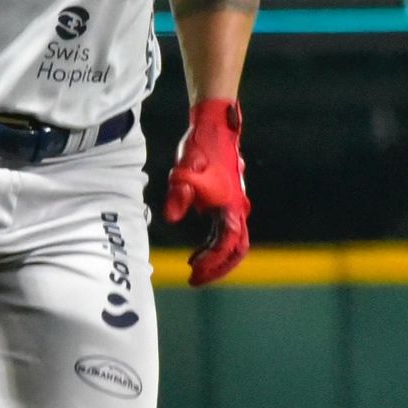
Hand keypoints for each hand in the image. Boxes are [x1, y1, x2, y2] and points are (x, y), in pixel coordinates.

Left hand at [164, 98, 249, 286]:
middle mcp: (237, 209)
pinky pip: (225, 232)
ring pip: (232, 243)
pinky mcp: (227, 201)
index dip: (212, 264)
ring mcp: (234, 206)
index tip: (193, 274)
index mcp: (230, 206)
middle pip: (236, 250)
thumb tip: (171, 218)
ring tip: (194, 268)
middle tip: (196, 279)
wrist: (213, 127)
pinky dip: (213, 246)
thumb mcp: (183, 173)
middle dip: (218, 268)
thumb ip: (178, 196)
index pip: (226, 246)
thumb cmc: (200, 149)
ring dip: (215, 258)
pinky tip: (197, 253)